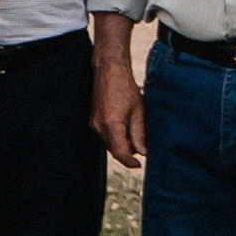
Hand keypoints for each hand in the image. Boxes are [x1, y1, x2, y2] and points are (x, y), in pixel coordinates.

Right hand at [93, 54, 146, 173]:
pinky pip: (105, 135)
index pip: (120, 153)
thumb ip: (139, 134)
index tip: (139, 165)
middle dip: (127, 153)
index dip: (130, 162)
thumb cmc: (125, 87)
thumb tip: (142, 153)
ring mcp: (94, 123)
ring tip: (135, 135)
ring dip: (121, 144)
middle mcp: (99, 126)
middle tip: (141, 149)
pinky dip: (115, 136)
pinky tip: (125, 128)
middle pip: (113, 150)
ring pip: (109, 143)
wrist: (109, 70)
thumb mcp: (138, 111)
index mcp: (111, 125)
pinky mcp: (93, 119)